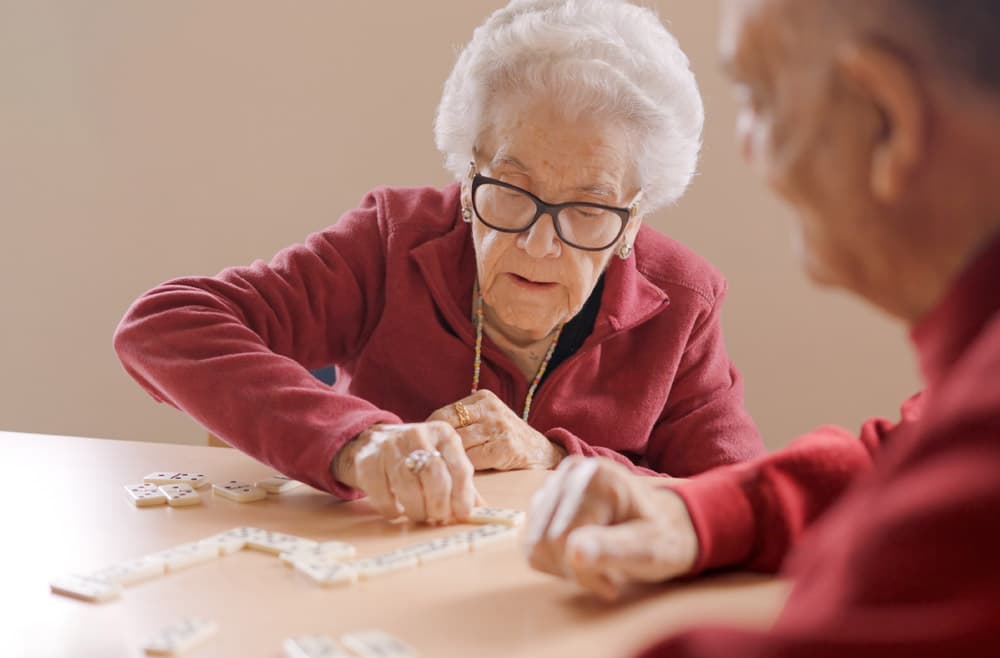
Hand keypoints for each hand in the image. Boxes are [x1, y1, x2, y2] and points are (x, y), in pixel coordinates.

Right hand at [333, 422, 479, 523]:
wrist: (368, 442)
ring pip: (409, 486)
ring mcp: (390, 446)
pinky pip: (383, 495)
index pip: (461, 468)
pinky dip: (392, 509)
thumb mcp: (441, 459)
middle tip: (438, 518)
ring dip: (417, 510)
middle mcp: (418, 434)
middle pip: (435, 476)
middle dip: (439, 504)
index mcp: (443, 434)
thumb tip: (480, 510)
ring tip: (419, 516)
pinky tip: (397, 510)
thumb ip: (460, 482)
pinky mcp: (367, 462)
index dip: (463, 496)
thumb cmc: (413, 455)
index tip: (461, 514)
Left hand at [427, 389, 563, 470]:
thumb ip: (461, 423)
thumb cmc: (504, 439)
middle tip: (434, 462)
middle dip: (441, 448)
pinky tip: (471, 472)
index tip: (426, 447)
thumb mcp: (486, 420)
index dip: (431, 433)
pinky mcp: (506, 447)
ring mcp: (499, 427)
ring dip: (454, 459)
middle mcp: (491, 409)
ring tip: (451, 468)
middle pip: (449, 430)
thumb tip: (423, 435)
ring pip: (460, 445)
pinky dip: (469, 468)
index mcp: (483, 398)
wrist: (541, 453)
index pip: (443, 414)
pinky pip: (474, 460)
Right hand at [524, 456, 698, 600]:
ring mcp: (556, 484)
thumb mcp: (648, 548)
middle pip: (544, 540)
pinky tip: (585, 557)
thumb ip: (612, 548)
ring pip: (535, 544)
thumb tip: (574, 552)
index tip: (614, 584)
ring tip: (600, 565)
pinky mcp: (547, 501)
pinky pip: (533, 544)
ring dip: (566, 567)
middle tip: (608, 576)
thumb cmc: (662, 538)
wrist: (665, 525)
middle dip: (574, 569)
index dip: (582, 571)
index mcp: (597, 477)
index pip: (561, 537)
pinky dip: (557, 561)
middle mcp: (571, 472)